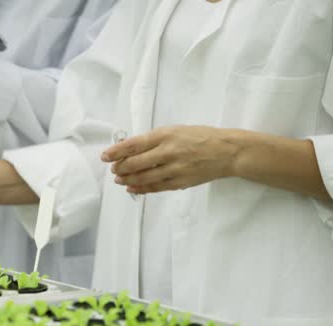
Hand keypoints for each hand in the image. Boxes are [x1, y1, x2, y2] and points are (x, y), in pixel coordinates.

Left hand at [101, 126, 238, 193]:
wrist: (227, 151)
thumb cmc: (200, 137)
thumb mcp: (176, 130)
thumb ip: (155, 139)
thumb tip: (131, 149)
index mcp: (165, 135)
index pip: (134, 144)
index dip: (116, 152)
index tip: (105, 156)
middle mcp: (168, 152)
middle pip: (136, 163)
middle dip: (121, 168)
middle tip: (114, 170)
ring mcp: (174, 169)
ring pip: (144, 177)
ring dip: (128, 180)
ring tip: (119, 180)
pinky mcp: (180, 182)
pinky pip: (156, 187)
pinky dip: (142, 189)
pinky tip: (133, 188)